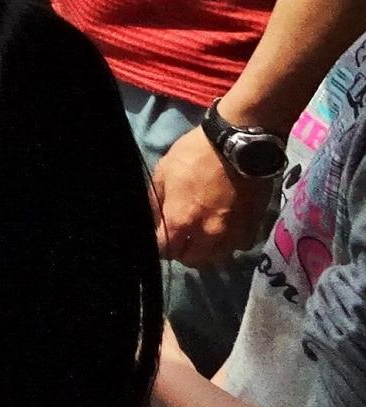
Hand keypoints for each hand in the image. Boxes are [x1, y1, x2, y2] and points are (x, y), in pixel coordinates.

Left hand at [153, 125, 274, 264]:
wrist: (239, 146)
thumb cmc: (195, 155)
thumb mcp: (164, 172)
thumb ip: (156, 202)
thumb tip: (152, 221)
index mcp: (182, 221)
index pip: (166, 252)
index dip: (159, 247)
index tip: (159, 239)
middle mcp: (208, 235)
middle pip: (192, 260)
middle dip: (183, 251)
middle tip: (181, 236)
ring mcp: (234, 235)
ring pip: (216, 257)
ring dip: (206, 249)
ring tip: (202, 233)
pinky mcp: (253, 228)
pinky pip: (238, 245)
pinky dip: (229, 242)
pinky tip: (224, 227)